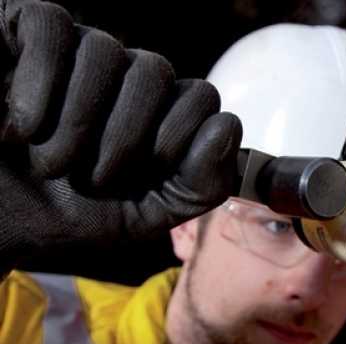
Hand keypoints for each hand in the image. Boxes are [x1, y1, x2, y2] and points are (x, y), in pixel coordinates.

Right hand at [0, 0, 241, 274]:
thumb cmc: (53, 218)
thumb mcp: (139, 218)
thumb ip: (197, 186)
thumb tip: (227, 126)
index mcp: (153, 118)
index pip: (202, 98)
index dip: (183, 139)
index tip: (145, 175)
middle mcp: (118, 79)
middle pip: (160, 72)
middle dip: (129, 138)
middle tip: (89, 179)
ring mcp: (72, 52)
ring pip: (109, 50)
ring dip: (79, 123)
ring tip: (46, 163)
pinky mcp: (20, 30)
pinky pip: (54, 27)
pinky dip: (40, 84)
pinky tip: (17, 127)